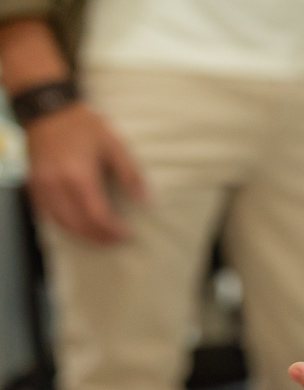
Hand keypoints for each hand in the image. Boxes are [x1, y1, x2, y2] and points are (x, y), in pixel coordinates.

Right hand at [24, 102, 145, 242]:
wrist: (47, 108)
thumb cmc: (82, 124)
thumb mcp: (113, 144)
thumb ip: (129, 174)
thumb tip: (144, 200)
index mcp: (79, 175)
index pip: (97, 216)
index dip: (113, 231)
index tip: (127, 234)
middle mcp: (56, 184)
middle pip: (78, 224)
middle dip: (99, 237)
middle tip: (115, 240)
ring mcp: (41, 185)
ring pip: (60, 223)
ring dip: (81, 234)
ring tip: (100, 237)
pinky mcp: (33, 184)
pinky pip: (47, 213)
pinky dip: (64, 224)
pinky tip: (78, 225)